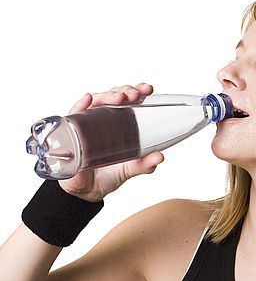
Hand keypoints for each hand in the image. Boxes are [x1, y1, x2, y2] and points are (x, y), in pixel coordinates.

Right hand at [58, 83, 164, 201]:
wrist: (87, 192)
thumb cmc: (109, 175)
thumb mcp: (129, 169)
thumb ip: (144, 165)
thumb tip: (160, 157)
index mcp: (120, 123)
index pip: (128, 100)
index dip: (137, 90)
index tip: (148, 89)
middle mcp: (103, 119)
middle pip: (112, 96)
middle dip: (125, 91)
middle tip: (135, 95)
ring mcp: (86, 123)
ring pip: (96, 101)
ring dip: (108, 95)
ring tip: (119, 97)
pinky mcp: (70, 132)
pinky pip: (73, 114)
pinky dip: (80, 105)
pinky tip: (88, 100)